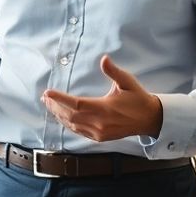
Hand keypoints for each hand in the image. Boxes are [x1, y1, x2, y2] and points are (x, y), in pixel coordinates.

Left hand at [42, 55, 162, 140]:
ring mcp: (99, 132)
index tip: (48, 92)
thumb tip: (104, 58)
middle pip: (70, 116)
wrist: (149, 119)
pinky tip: (62, 117)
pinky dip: (68, 124)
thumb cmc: (138, 98)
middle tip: (45, 98)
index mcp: (104, 109)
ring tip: (49, 105)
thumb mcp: (127, 82)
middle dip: (55, 107)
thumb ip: (114, 71)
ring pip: (72, 125)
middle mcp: (99, 123)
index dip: (60, 99)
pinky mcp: (100, 137)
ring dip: (59, 115)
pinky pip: (79, 131)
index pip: (76, 104)